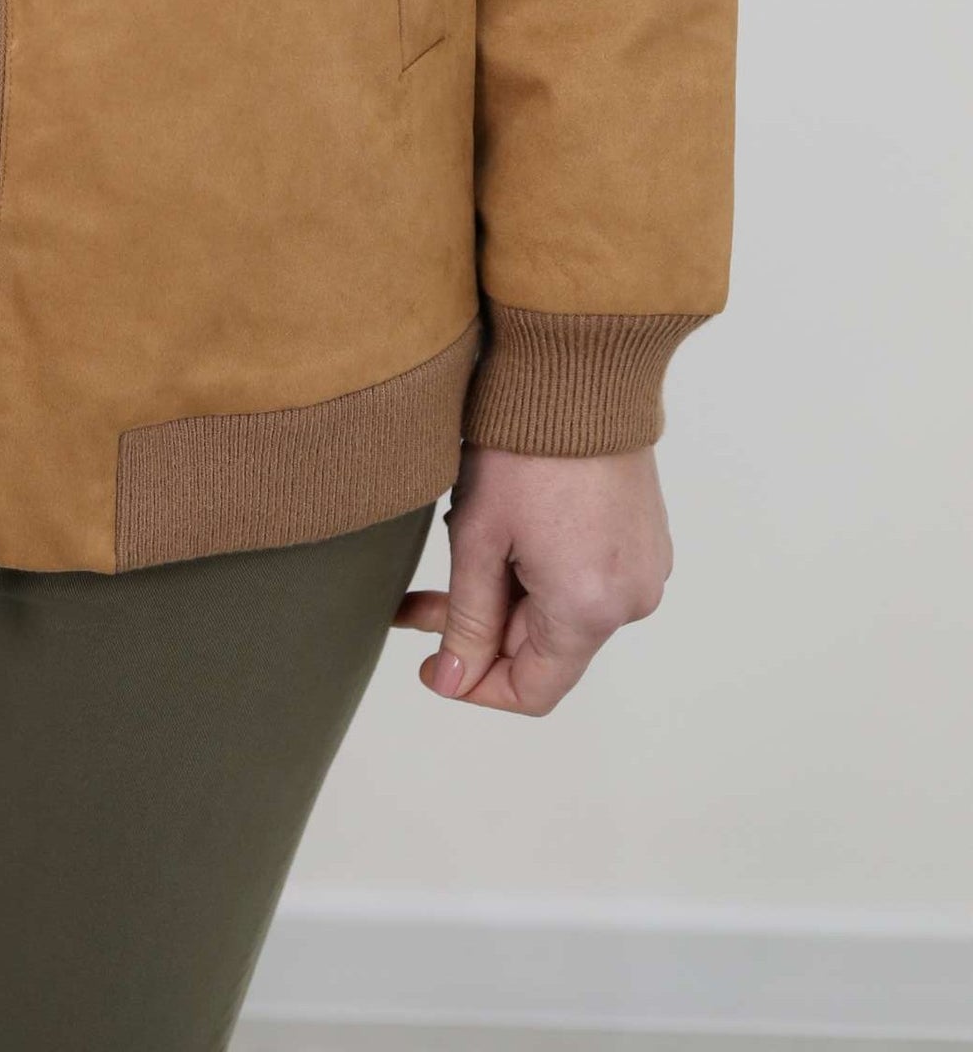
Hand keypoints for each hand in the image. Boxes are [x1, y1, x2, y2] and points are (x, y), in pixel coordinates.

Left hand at [394, 441, 672, 714]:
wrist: (580, 369)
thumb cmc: (526, 445)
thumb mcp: (479, 537)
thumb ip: (469, 619)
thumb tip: (455, 681)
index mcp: (590, 608)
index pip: (534, 691)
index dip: (476, 685)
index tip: (433, 664)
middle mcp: (631, 599)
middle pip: (544, 647)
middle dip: (479, 627)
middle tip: (416, 600)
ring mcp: (645, 566)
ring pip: (561, 609)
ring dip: (505, 593)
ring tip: (459, 545)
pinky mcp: (644, 537)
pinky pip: (587, 576)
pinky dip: (541, 568)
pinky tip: (503, 528)